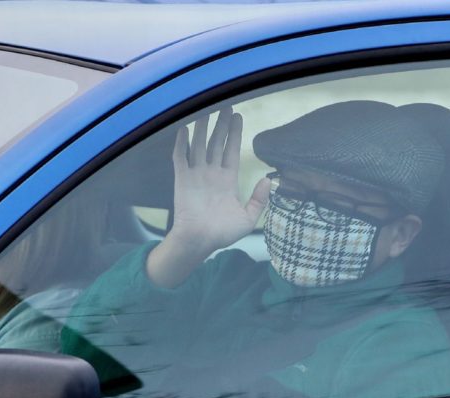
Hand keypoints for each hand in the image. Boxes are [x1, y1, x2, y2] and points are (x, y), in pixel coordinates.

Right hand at [170, 108, 269, 252]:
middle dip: (221, 124)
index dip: (234, 134)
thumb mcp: (247, 218)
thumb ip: (259, 199)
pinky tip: (184, 127)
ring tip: (207, 107)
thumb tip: (268, 179)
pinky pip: (181, 156)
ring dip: (203, 127)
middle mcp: (211, 174)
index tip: (238, 116)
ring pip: (200, 144)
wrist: (199, 242)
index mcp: (227, 181)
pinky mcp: (182, 179)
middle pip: (216, 143)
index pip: (231, 151)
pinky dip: (182, 142)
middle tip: (226, 104)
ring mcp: (196, 175)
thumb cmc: (222, 234)